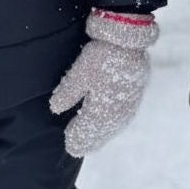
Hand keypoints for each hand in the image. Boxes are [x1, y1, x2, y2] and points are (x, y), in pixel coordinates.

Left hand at [49, 10, 158, 156]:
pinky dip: (113, 126)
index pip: (88, 132)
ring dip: (102, 135)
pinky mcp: (134, 96)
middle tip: (78, 148)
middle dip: (90, 140)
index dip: (78, 139)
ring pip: (113, 127)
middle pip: (101, 133)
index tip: (70, 146)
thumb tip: (55, 109)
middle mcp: (117, 113)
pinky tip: (110, 125)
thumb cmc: (102, 56)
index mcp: (102, 110)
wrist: (128, 40)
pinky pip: (122, 119)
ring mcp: (128, 105)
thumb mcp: (80, 73)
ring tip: (92, 142)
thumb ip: (68, 93)